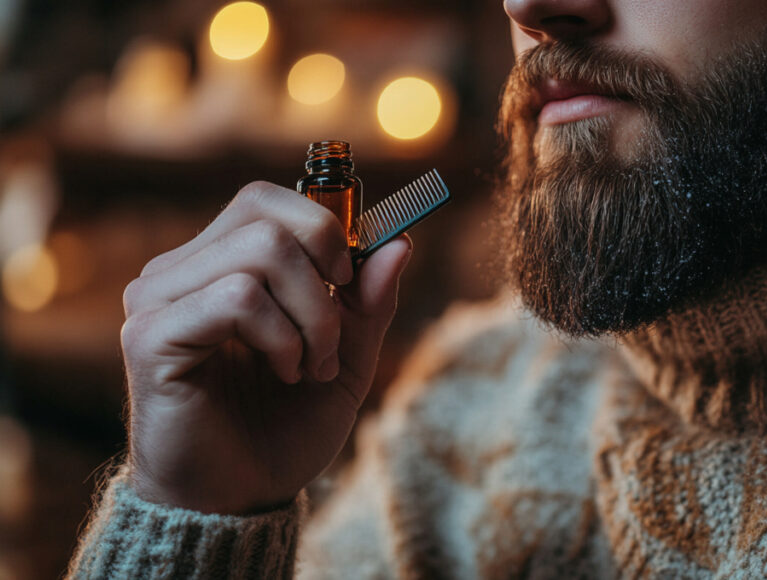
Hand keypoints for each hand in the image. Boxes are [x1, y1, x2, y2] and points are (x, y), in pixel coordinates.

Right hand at [120, 181, 411, 513]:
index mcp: (219, 266)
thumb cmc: (283, 428)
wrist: (242, 498)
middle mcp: (179, 272)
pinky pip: (237, 298)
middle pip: (265, 214)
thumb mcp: (347, 356)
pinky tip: (283, 373)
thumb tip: (400, 241)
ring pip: (260, 252)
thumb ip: (369, 300)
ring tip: (308, 366)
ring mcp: (158, 300)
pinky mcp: (150, 336)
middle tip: (333, 334)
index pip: (265, 200)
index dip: (323, 228)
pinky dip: (280, 337)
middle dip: (325, 271)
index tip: (349, 282)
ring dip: (310, 316)